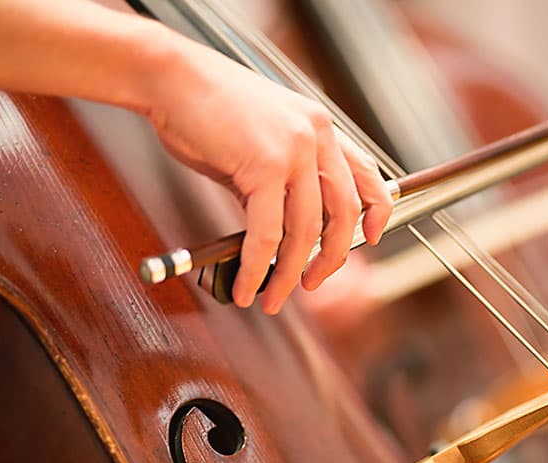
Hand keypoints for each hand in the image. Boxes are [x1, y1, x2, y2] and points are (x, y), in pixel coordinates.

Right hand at [142, 34, 392, 313]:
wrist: (170, 78)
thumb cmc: (206, 108)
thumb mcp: (259, 141)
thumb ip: (277, 182)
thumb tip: (278, 232)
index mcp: (319, 126)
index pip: (367, 174)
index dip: (376, 212)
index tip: (370, 238)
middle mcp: (316, 135)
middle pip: (343, 213)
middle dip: (330, 258)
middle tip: (311, 283)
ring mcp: (294, 150)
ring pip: (305, 231)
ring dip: (288, 274)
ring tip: (273, 298)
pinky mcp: (264, 166)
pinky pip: (267, 233)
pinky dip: (256, 267)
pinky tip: (247, 284)